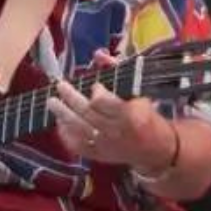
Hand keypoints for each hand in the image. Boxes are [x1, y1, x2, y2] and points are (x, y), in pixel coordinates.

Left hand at [45, 49, 177, 170]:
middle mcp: (116, 132)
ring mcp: (107, 145)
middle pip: (88, 114)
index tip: (95, 85)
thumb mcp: (139, 93)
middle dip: (71, 98)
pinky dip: (66, 135)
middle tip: (60, 86)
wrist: (159, 150)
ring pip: (79, 129)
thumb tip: (99, 54)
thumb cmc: (148, 116)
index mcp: (130, 115)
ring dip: (63, 115)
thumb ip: (118, 72)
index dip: (97, 92)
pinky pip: (78, 146)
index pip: (104, 102)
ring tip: (52, 102)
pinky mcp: (100, 156)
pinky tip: (60, 123)